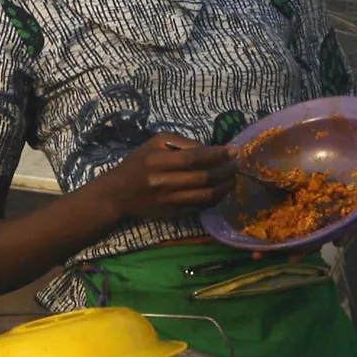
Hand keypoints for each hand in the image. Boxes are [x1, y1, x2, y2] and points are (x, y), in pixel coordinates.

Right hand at [98, 133, 234, 219]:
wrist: (118, 194)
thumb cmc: (137, 164)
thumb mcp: (153, 144)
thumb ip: (181, 143)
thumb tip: (207, 149)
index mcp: (157, 161)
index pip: (193, 158)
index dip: (216, 155)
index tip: (233, 150)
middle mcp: (162, 182)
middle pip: (202, 177)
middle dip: (225, 171)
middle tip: (238, 164)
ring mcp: (169, 200)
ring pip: (205, 195)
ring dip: (225, 187)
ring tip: (234, 178)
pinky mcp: (173, 212)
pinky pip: (200, 205)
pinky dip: (215, 198)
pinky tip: (222, 190)